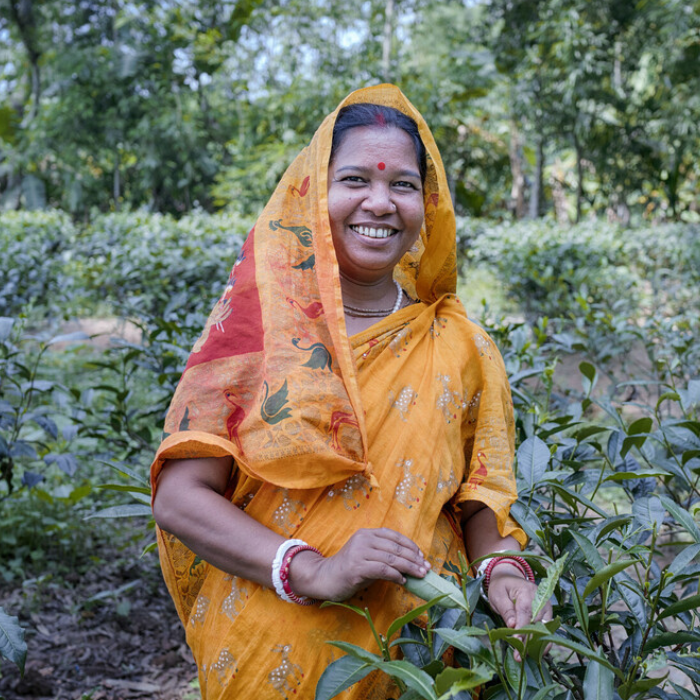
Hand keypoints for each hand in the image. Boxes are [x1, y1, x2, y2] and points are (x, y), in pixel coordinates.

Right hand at [288, 528, 429, 601]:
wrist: (325, 578)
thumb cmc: (350, 569)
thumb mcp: (369, 557)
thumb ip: (386, 556)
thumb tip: (413, 563)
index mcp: (367, 533)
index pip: (394, 536)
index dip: (411, 546)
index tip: (422, 557)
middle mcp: (364, 539)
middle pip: (395, 547)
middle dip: (414, 558)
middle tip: (426, 568)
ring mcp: (359, 552)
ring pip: (391, 559)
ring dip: (409, 568)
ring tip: (420, 575)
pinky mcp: (356, 567)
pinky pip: (382, 570)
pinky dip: (396, 576)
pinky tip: (403, 581)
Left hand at [487, 566, 552, 661]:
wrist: (509, 578)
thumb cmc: (501, 587)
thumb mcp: (498, 595)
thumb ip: (506, 610)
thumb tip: (513, 626)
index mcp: (526, 590)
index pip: (526, 612)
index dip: (522, 629)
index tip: (517, 642)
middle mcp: (540, 598)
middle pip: (537, 622)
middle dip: (528, 640)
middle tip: (519, 656)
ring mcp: (546, 606)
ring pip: (545, 628)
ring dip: (537, 644)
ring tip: (526, 656)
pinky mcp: (547, 613)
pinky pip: (547, 629)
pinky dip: (542, 641)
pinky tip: (535, 652)